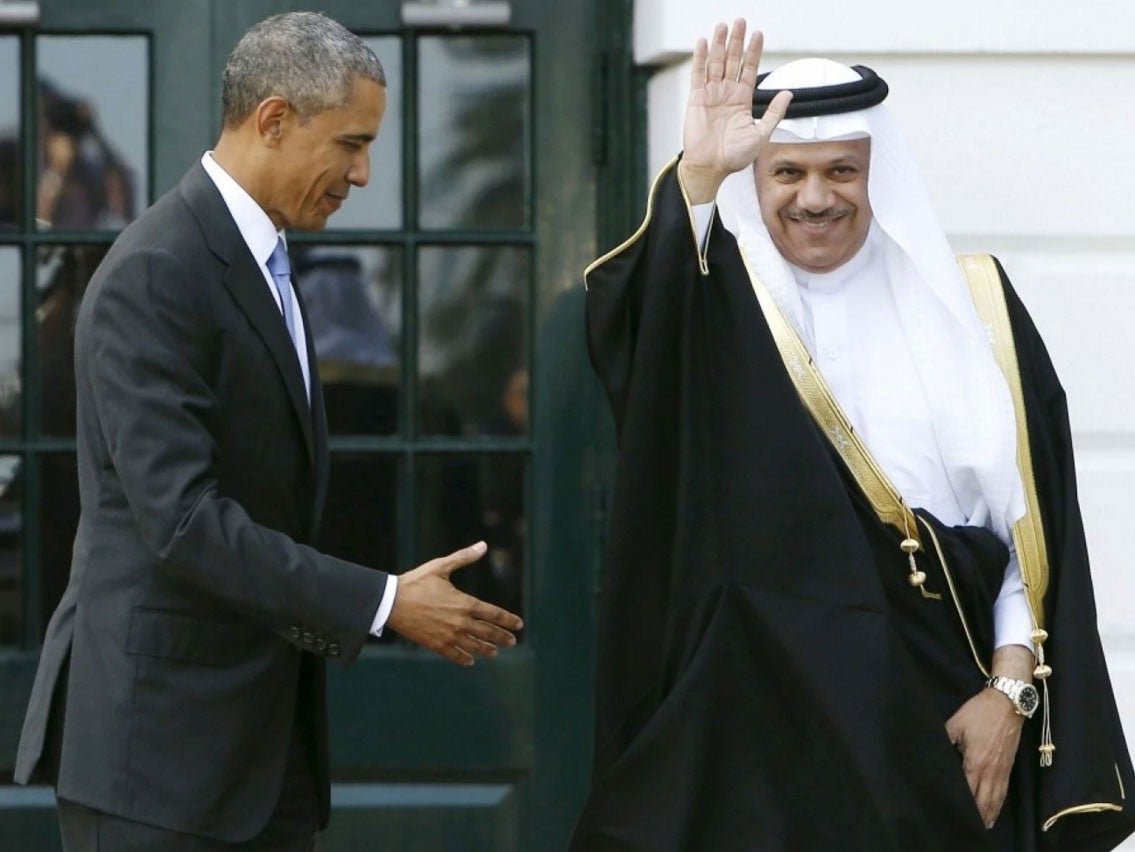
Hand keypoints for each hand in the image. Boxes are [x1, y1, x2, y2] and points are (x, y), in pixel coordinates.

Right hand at [386, 541, 523, 665]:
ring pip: (474, 646)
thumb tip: (483, 545)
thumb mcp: (441, 566)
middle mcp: (461, 622)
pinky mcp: (436, 644)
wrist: (392, 602)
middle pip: (488, 632)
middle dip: (502, 637)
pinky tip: (470, 661)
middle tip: (512, 642)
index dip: (508, 620)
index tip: (519, 625)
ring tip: (494, 653)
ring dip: (486, 650)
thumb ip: (464, 557)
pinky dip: (464, 658)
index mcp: (465, 603)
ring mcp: (449, 635)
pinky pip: (455, 655)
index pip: (494, 614)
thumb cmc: (416, 581)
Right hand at [679, 18, 791, 202]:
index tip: (758, 35)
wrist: (711, 168)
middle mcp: (726, 94)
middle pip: (732, 61)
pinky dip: (701, 59)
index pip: (748, 70)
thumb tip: (788, 94)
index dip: (753, 52)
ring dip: (720, 45)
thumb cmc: (734, 157)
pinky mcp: (696, 100)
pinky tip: (705, 43)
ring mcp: (710, 95)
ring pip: (716, 64)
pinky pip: (698, 75)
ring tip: (723, 26)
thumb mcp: (761, 135)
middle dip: (737, 41)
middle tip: (740, 21)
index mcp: (742, 101)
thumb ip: (773, 113)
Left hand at [945, 687, 1023, 827]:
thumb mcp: (955, 724)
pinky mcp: (1009, 767)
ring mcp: (1002, 770)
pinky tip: (995, 811)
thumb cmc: (979, 712)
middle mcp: (990, 770)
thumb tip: (936, 749)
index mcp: (975, 761)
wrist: (1007, 704)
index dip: (960, 801)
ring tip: (981, 826)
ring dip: (988, 814)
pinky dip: (999, 804)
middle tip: (965, 825)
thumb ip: (945, 740)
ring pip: (995, 798)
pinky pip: (1004, 791)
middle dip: (975, 814)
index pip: (966, 788)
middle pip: (982, 800)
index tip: (951, 810)